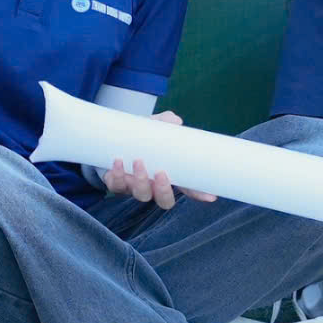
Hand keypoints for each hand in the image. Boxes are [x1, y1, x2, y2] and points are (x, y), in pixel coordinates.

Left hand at [100, 114, 217, 208]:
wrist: (111, 138)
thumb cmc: (140, 136)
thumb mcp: (153, 128)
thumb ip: (164, 123)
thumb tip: (175, 121)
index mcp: (169, 175)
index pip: (188, 189)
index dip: (199, 194)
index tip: (210, 196)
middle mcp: (153, 186)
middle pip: (165, 201)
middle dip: (164, 191)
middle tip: (160, 173)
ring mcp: (134, 187)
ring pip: (141, 195)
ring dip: (140, 181)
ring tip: (138, 161)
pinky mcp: (115, 183)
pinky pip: (116, 186)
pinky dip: (117, 176)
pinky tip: (118, 161)